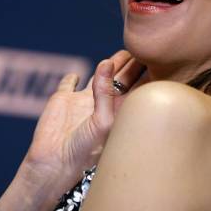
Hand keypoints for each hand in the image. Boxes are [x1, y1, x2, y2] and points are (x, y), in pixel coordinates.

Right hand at [22, 50, 145, 187]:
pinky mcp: (62, 99)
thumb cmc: (85, 150)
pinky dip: (72, 78)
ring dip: (110, 64)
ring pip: (100, 76)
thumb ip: (105, 92)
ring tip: (124, 51)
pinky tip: (77, 75)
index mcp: (119, 110)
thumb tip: (106, 62)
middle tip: (145, 45)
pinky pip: (69, 83)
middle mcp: (104, 104)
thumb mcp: (103, 122)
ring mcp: (83, 101)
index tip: (156, 54)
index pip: (137, 85)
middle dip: (133, 63)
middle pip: (122, 77)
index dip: (145, 71)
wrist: (54, 165)